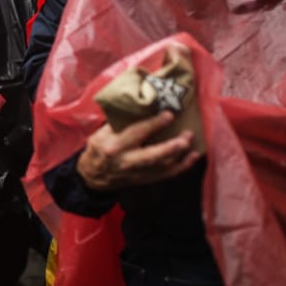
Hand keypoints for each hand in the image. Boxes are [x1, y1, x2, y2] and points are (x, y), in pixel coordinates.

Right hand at [77, 110, 201, 192]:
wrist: (93, 176)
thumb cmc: (98, 148)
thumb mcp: (101, 133)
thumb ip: (119, 123)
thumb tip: (142, 106)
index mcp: (114, 146)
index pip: (136, 134)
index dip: (154, 124)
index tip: (169, 114)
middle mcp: (127, 161)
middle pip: (153, 155)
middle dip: (172, 146)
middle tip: (187, 135)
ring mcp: (137, 173)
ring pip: (163, 166)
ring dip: (181, 155)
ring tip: (192, 143)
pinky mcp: (145, 180)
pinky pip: (167, 175)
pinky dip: (182, 167)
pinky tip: (193, 157)